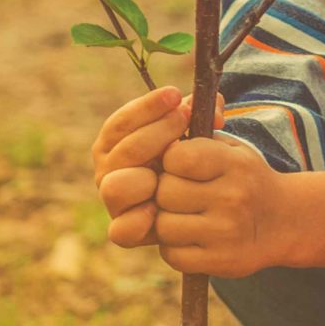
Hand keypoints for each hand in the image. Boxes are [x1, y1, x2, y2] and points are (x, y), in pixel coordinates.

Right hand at [91, 86, 186, 248]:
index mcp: (115, 144)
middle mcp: (109, 172)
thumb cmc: (186, 162)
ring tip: (168, 170)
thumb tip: (215, 103)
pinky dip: (137, 220)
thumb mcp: (192, 136)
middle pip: (124, 151)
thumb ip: (199, 117)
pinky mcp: (125, 231)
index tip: (174, 94)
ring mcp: (115, 202)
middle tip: (184, 119)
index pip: (121, 122)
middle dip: (156, 132)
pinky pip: (120, 231)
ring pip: (115, 188)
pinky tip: (157, 208)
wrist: (192, 204)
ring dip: (141, 177)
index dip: (146, 107)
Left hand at [154, 108, 295, 277]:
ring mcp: (227, 233)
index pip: (178, 157)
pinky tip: (190, 237)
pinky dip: (174, 247)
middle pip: (166, 192)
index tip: (180, 165)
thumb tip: (180, 102)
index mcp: (234, 164)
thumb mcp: (232, 148)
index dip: (171, 160)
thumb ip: (201, 127)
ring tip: (184, 215)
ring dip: (167, 221)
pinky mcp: (221, 262)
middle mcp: (233, 197)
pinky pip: (172, 254)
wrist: (284, 222)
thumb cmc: (245, 179)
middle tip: (181, 193)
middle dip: (166, 192)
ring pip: (165, 225)